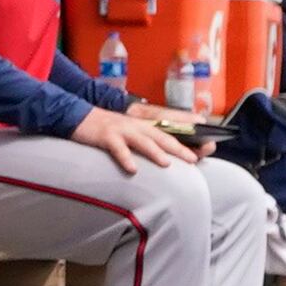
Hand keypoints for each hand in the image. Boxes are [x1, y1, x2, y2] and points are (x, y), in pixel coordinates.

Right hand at [70, 105, 197, 171]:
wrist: (78, 116)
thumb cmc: (107, 128)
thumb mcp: (129, 130)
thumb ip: (147, 139)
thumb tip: (167, 155)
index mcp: (144, 122)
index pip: (171, 126)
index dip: (189, 132)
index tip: (207, 141)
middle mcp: (136, 124)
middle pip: (162, 135)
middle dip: (179, 146)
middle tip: (193, 158)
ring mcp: (122, 129)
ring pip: (143, 140)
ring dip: (156, 151)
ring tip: (167, 163)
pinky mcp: (106, 136)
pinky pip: (118, 149)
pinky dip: (126, 158)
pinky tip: (133, 169)